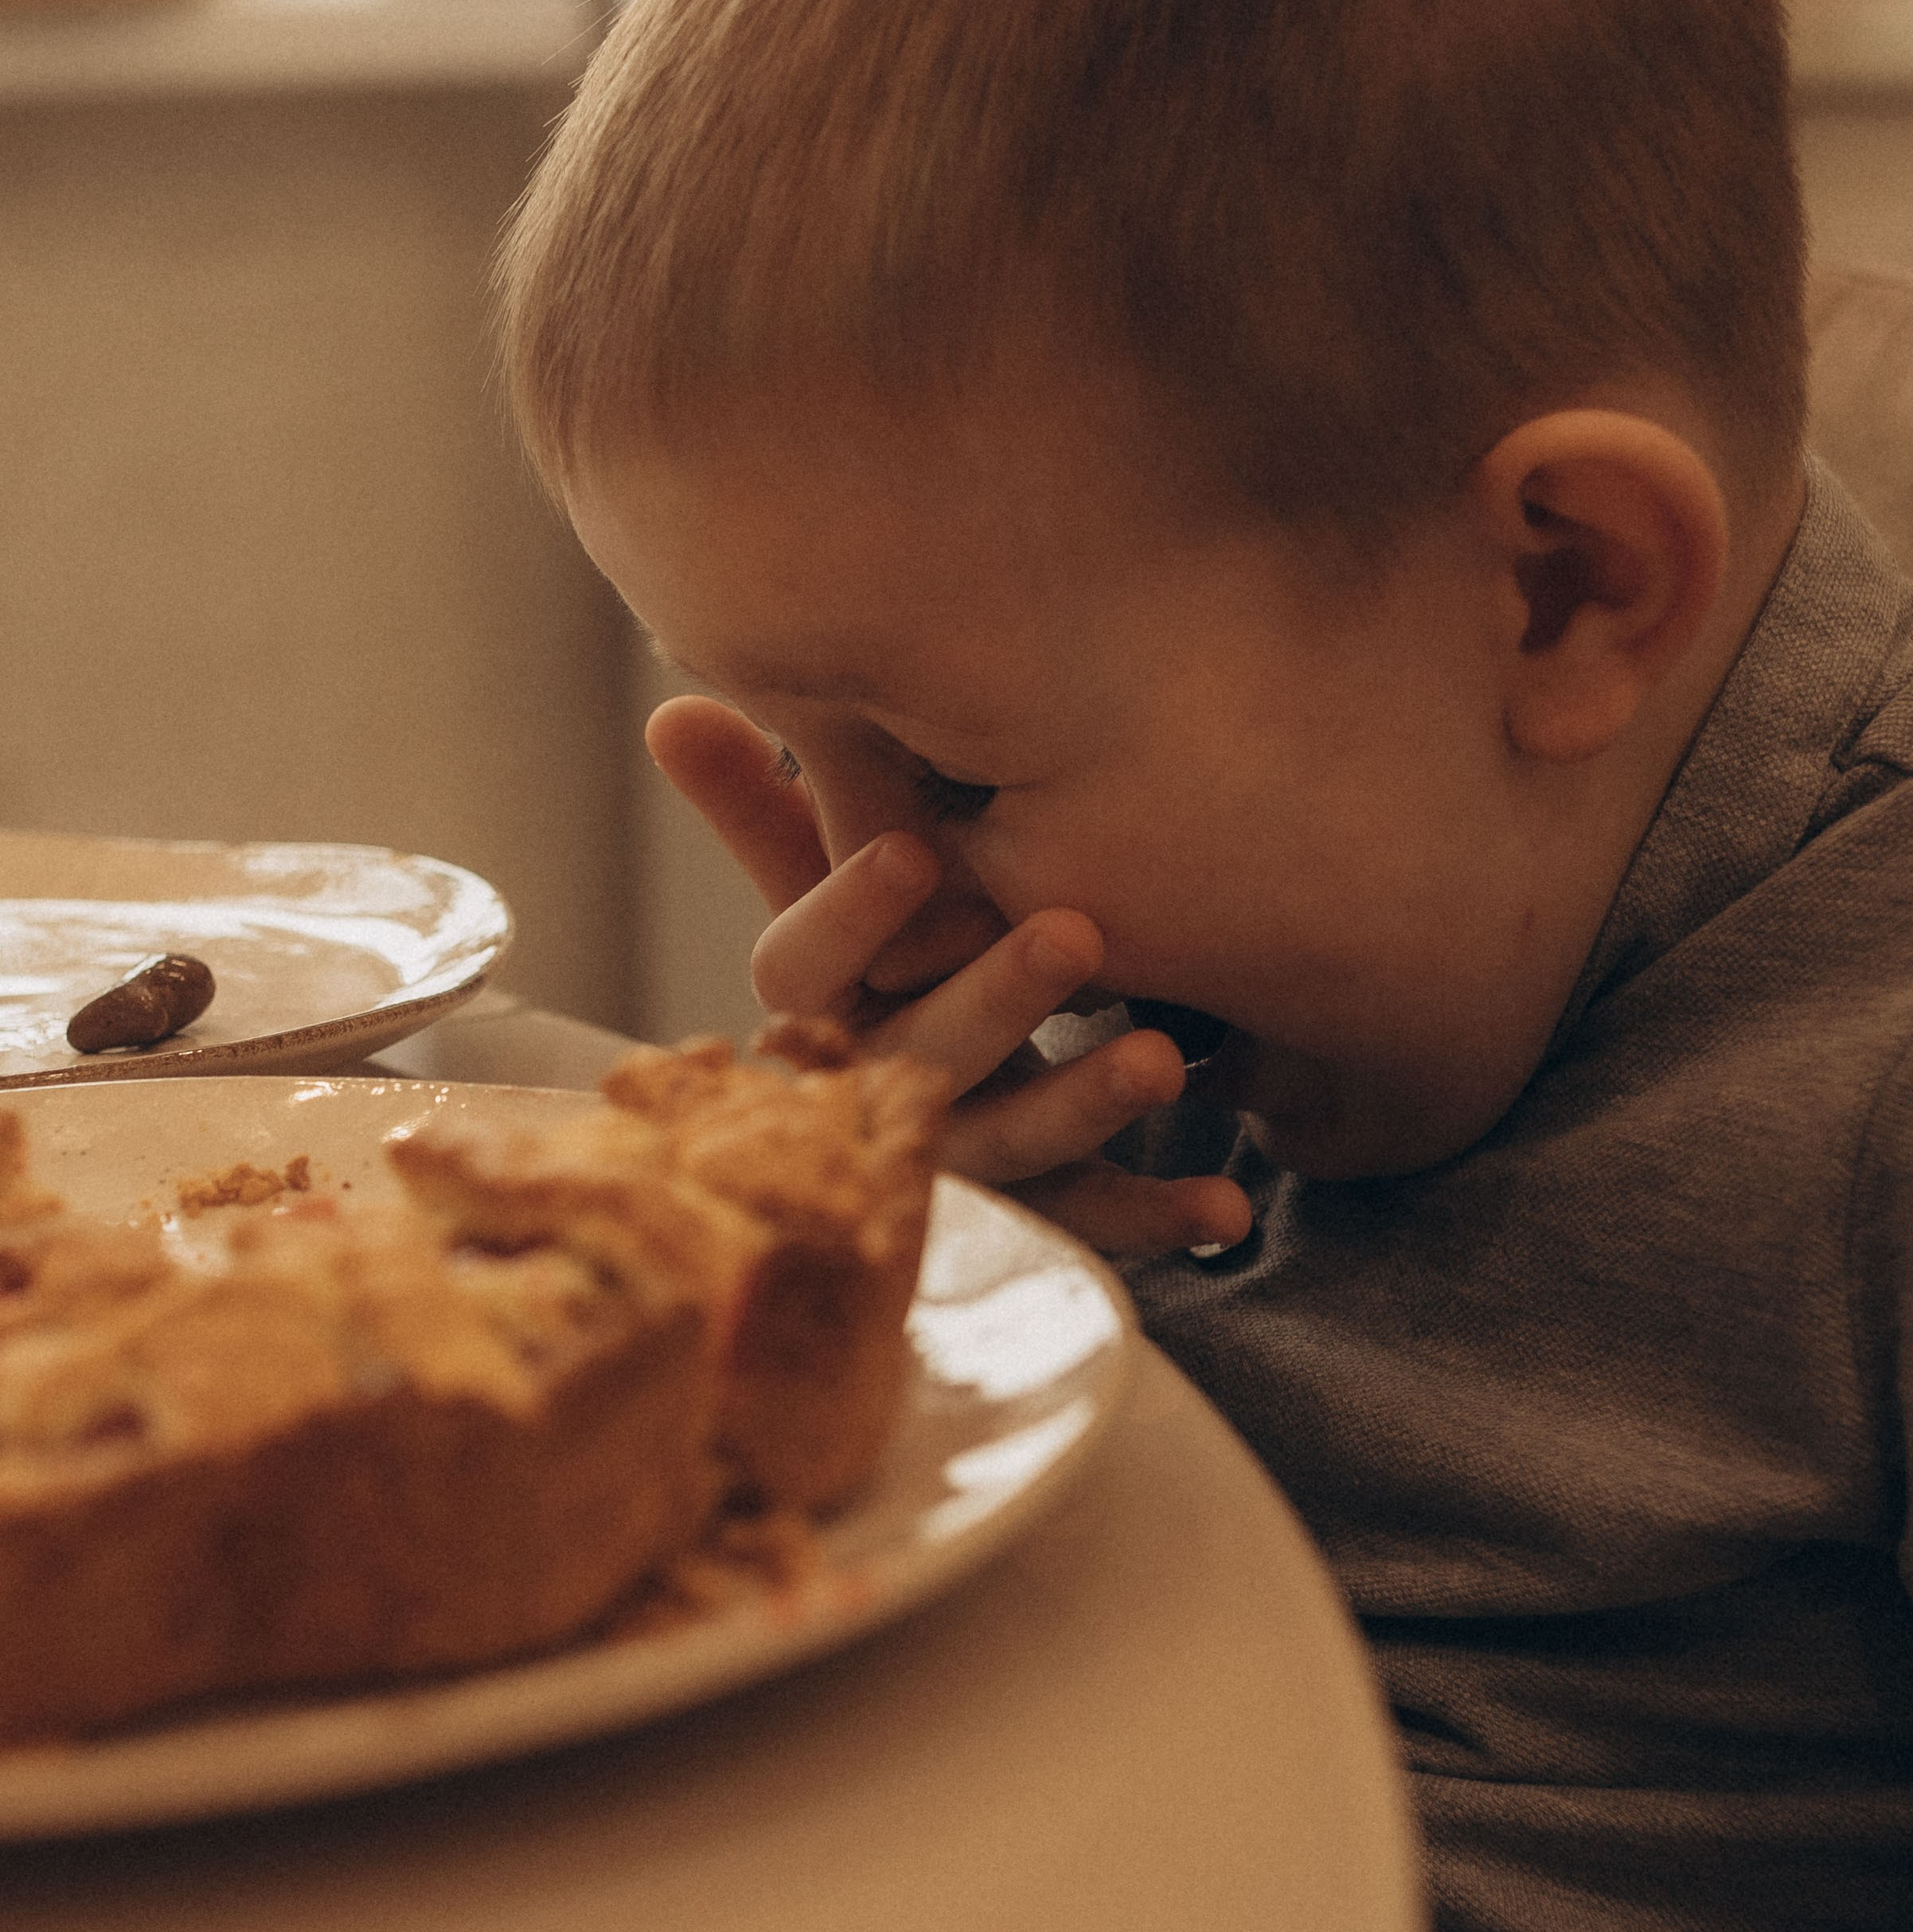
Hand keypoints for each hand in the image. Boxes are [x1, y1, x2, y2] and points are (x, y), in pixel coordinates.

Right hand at [646, 695, 1252, 1256]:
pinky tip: (1224, 1211)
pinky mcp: (1036, 1213)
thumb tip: (668, 709)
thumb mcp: (817, 887)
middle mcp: (872, 1092)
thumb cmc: (876, 962)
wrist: (904, 1110)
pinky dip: (1156, 1217)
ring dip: (1084, 1102)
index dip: (853, 913)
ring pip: (1012, 1145)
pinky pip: (1094, 1222)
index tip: (912, 853)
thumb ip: (757, 810)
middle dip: (997, 999)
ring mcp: (956, 1160)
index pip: (804, 968)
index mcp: (813, 1011)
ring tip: (1164, 1060)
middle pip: (920, 1056)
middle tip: (1073, 934)